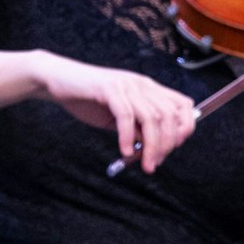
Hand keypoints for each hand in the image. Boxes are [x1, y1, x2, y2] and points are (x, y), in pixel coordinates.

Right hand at [30, 51, 197, 172]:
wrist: (58, 79)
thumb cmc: (88, 99)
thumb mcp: (119, 116)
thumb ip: (137, 128)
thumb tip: (153, 149)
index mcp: (147, 88)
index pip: (182, 104)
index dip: (185, 127)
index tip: (173, 148)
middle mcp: (141, 84)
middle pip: (169, 115)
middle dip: (166, 144)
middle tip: (154, 163)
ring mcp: (125, 84)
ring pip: (151, 118)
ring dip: (151, 146)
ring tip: (143, 164)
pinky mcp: (107, 88)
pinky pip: (125, 116)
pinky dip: (127, 137)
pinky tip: (123, 151)